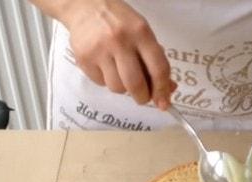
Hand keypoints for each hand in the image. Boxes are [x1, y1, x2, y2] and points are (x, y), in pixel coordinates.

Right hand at [56, 0, 175, 108]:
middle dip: (143, 97)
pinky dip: (107, 81)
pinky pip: (101, 83)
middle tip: (143, 97)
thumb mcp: (143, 33)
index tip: (163, 101)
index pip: (158, 69)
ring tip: (122, 74)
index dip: (163, 90)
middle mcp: (120, 41)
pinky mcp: (84, 58)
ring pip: (117, 87)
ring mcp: (100, 50)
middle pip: (136, 84)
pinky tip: (106, 66)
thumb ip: (155, 60)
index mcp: (141, 33)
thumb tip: (168, 88)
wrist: (86, 6)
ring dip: (123, 88)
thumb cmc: (120, 21)